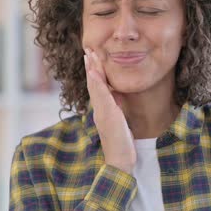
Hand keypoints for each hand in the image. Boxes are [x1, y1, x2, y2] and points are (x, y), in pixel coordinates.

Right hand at [84, 48, 136, 173]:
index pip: (98, 86)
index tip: (93, 55)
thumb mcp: (120, 120)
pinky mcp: (108, 117)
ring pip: (95, 87)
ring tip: (90, 55)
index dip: (95, 70)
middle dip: (91, 65)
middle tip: (88, 48)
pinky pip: (102, 97)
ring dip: (92, 70)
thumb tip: (117, 95)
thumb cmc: (121, 143)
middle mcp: (99, 109)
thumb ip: (117, 107)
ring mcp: (102, 113)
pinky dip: (98, 84)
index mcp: (103, 109)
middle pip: (93, 83)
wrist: (120, 162)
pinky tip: (96, 74)